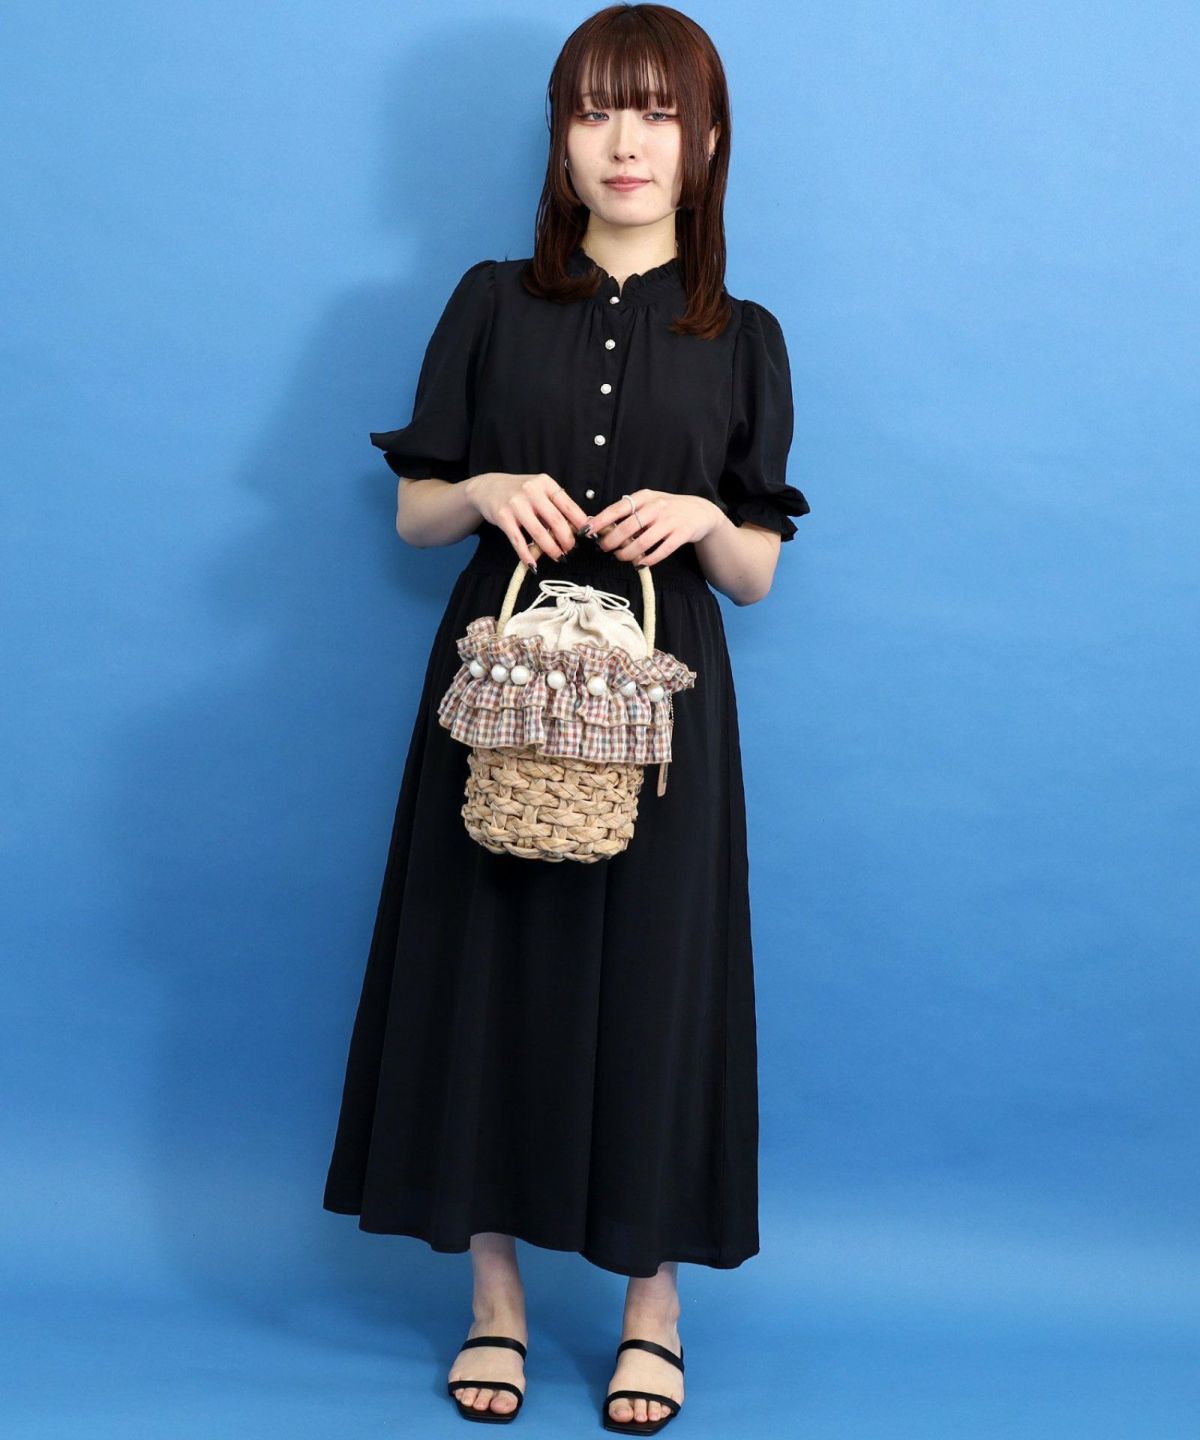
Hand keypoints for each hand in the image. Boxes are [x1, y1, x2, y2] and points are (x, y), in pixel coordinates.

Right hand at [466, 472, 591, 566]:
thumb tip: (579, 525)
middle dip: (566, 539)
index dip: (580, 523)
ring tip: (558, 556)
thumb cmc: (519, 492)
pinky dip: (526, 555)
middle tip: (570, 549)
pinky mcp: (503, 517)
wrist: (488, 488)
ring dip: (551, 549)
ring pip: (539, 532)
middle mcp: (531, 491)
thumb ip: (555, 504)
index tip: (587, 535)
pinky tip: (533, 564)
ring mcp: (516, 504)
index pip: (568, 505)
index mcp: (545, 483)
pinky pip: (518, 540)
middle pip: (556, 520)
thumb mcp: (539, 489)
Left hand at [585, 490, 721, 566]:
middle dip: (611, 541)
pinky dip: (647, 560)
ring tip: (620, 557)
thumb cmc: (667, 508)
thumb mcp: (649, 502)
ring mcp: (670, 521)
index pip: (618, 508)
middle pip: (627, 528)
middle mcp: (657, 507)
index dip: (600, 521)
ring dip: (627, 554)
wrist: (700, 511)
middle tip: (605, 548)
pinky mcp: (681, 535)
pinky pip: (660, 552)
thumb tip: (599, 525)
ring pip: (642, 542)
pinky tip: (640, 563)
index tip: (587, 531)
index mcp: (645, 497)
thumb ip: (628, 512)